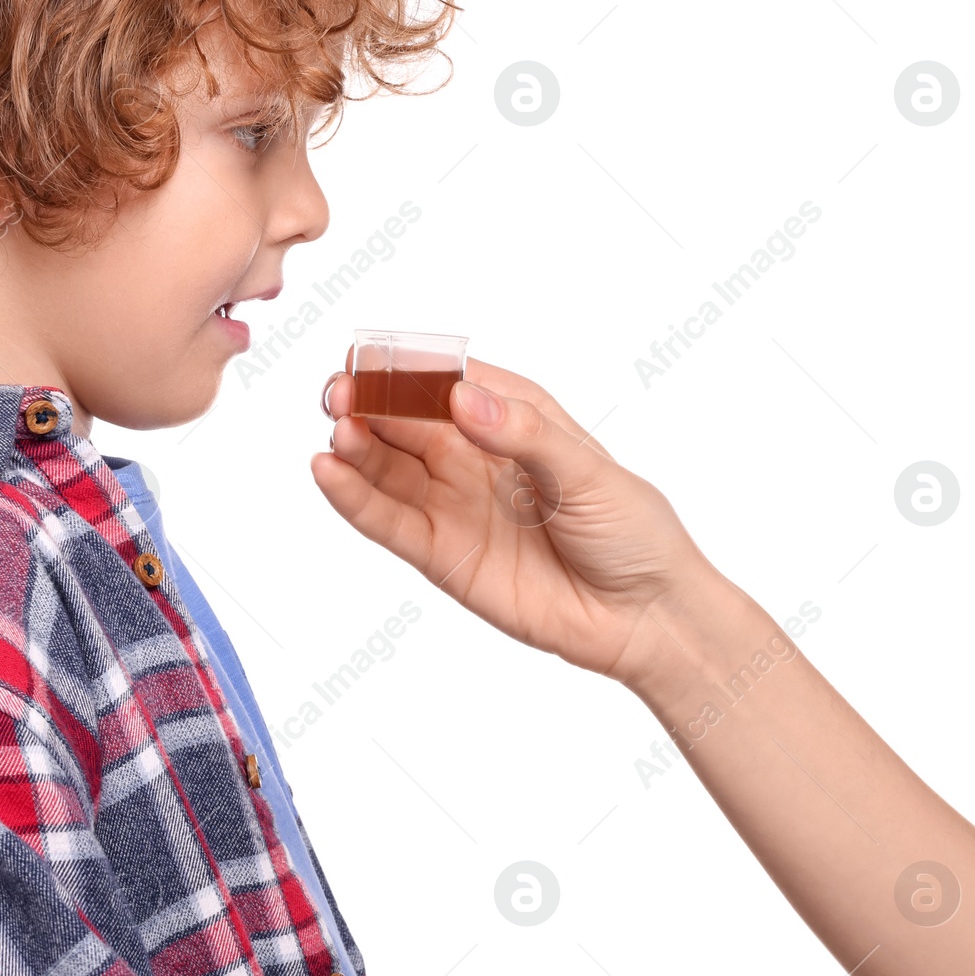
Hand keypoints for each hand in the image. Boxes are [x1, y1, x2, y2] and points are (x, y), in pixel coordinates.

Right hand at [309, 350, 728, 684]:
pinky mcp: (440, 553)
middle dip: (366, 401)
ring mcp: (452, 502)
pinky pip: (387, 520)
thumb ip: (524, 435)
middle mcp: (471, 452)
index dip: (404, 366)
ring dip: (355, 446)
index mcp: (511, 413)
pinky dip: (353, 498)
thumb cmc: (631, 532)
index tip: (370, 357)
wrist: (645, 618)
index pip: (445, 378)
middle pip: (402, 418)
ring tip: (338, 432)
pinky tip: (329, 473)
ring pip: (385, 465)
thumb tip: (464, 399)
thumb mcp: (587, 473)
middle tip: (339, 394)